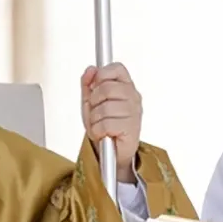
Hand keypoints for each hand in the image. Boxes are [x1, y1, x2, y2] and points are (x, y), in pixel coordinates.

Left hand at [81, 62, 141, 183]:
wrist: (112, 152)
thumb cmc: (104, 125)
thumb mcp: (91, 102)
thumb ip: (88, 84)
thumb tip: (90, 69)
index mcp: (126, 86)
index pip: (117, 68)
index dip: (102, 74)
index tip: (95, 85)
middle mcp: (133, 97)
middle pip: (106, 88)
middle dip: (94, 102)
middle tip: (96, 112)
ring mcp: (134, 112)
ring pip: (104, 107)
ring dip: (95, 119)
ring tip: (100, 125)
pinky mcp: (131, 128)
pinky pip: (105, 124)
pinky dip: (97, 131)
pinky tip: (103, 133)